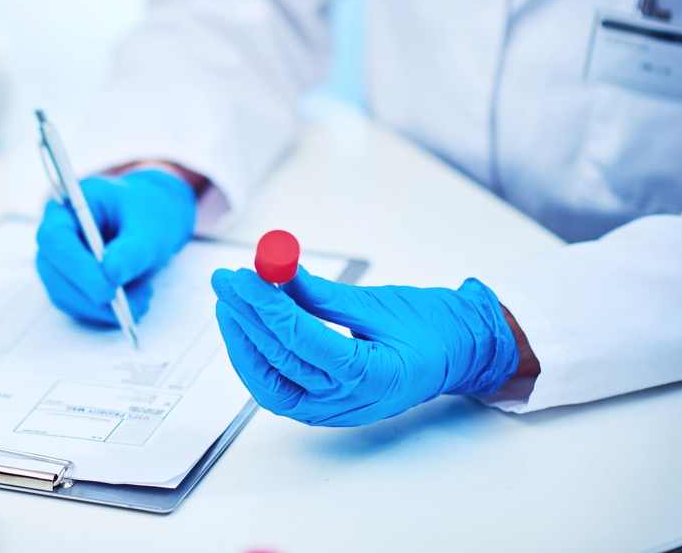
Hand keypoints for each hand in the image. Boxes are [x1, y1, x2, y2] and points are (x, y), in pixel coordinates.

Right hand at [36, 169, 196, 325]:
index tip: (109, 288)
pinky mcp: (68, 285)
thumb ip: (132, 249)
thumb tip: (111, 273)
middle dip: (91, 295)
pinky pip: (78, 306)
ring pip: (65, 295)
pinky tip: (133, 302)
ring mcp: (58, 263)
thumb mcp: (149, 227)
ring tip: (142, 300)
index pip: (54, 238)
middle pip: (53, 272)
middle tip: (132, 304)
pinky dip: (106, 312)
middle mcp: (55, 236)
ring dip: (103, 308)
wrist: (149, 223)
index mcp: (67, 207)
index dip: (77, 267)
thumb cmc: (144, 214)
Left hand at [211, 268, 519, 425]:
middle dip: (246, 317)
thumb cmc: (428, 327)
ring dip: (242, 341)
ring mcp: (333, 411)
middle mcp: (350, 402)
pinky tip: (242, 329)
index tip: (244, 276)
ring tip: (229, 301)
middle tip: (227, 280)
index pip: (304, 341)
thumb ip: (321, 292)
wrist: (455, 356)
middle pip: (280, 360)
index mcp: (373, 376)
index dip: (268, 306)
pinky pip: (276, 389)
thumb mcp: (377, 303)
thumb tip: (275, 270)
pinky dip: (254, 360)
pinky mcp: (321, 408)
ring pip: (270, 383)